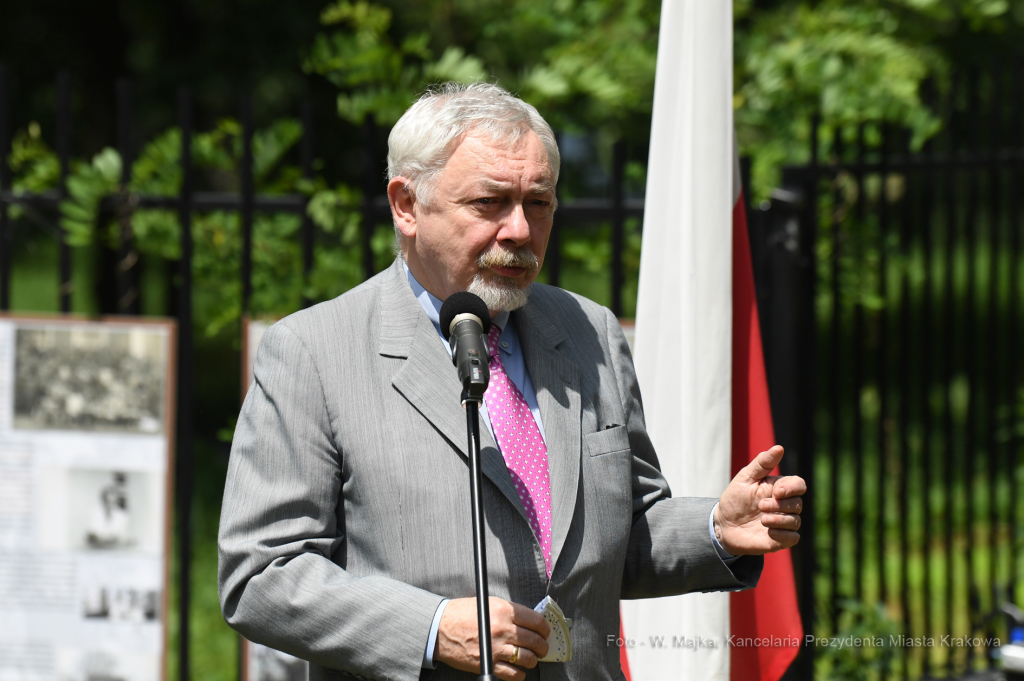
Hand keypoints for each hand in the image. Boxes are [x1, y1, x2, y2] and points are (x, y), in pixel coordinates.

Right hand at [435, 597, 549, 680]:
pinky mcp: (489, 664)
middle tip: (542, 647)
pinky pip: (513, 674)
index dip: (545, 628)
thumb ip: (509, 611)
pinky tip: (519, 670)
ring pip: (527, 658)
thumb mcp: (488, 603)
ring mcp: (496, 648)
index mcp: (504, 611)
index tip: (545, 632)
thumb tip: (529, 620)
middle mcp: (502, 629)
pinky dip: (520, 674)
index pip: (536, 620)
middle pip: (534, 640)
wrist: (441, 629)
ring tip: (532, 658)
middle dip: (543, 646)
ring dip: (533, 660)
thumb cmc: (462, 614)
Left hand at [713, 445, 805, 554]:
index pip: (799, 485)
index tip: (776, 491)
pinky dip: (783, 535)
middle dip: (780, 505)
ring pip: (796, 521)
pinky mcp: (780, 539)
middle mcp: (784, 505)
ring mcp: (783, 523)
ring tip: (762, 519)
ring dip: (779, 520)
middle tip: (760, 506)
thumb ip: (762, 463)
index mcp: (779, 488)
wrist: (723, 524)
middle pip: (797, 504)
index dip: (792, 488)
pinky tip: (769, 532)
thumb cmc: (735, 498)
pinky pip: (793, 538)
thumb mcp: (745, 478)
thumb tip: (780, 448)